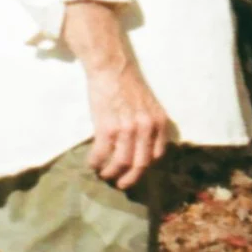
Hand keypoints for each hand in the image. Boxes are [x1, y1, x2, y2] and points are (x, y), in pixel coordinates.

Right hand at [62, 0, 172, 188]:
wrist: (111, 67)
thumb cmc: (128, 84)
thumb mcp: (149, 105)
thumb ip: (149, 125)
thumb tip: (143, 147)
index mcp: (159, 122)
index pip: (157, 155)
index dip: (145, 168)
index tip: (135, 171)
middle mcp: (146, 128)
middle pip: (140, 164)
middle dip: (130, 178)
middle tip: (121, 184)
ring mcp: (127, 129)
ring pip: (121, 164)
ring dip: (111, 173)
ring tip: (104, 174)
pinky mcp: (107, 128)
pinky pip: (101, 155)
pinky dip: (95, 163)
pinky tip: (92, 164)